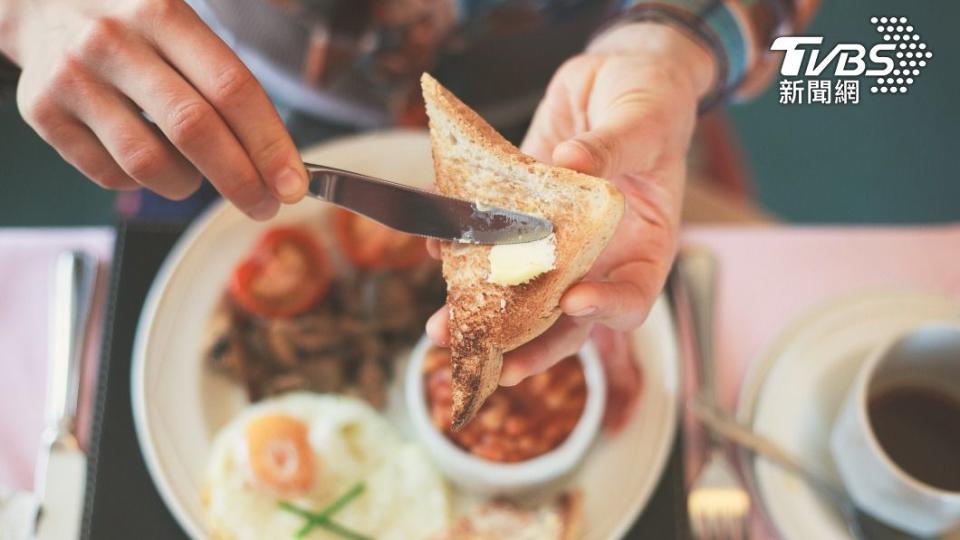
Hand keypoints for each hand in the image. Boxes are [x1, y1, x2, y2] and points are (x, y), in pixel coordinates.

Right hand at [0, 0, 306, 218]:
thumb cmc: (132, 24)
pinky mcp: (42, 111)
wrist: (38, 0)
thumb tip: (279, 162)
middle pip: (194, 130)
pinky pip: (110, 175)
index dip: (269, 144)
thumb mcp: (179, 23)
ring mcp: (74, 77)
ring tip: (195, 176)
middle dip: (241, 180)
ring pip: (148, 163)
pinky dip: (140, 183)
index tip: (293, 184)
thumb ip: (225, 80)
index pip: (232, 89)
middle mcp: (113, 41)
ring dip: (187, 185)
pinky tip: (148, 160)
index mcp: (162, 12)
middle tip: (264, 205)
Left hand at [426, 22, 715, 384]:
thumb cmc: (652, 99)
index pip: (632, 297)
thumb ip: (612, 146)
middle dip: (526, 342)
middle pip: (566, 317)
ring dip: (481, 312)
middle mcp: (599, 254)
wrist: (616, 75)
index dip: (605, 309)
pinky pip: (494, 240)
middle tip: (488, 361)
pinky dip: (463, 249)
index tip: (574, 301)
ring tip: (442, 328)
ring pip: (521, 289)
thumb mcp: (644, 119)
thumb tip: (571, 163)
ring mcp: (557, 239)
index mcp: (645, 244)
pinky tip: (437, 249)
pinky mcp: (523, 214)